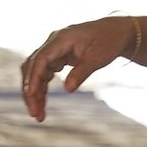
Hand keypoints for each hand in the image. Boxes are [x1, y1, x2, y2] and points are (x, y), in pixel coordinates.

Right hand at [20, 17, 135, 120]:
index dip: (34, 77)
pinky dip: (42, 88)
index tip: (31, 95)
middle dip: (30, 90)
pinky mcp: (57, 57)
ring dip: (35, 92)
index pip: (40, 59)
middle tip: (34, 113)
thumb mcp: (97, 58)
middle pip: (32, 67)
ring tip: (39, 115)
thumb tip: (67, 89)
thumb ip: (81, 73)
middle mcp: (53, 43)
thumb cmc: (108, 41)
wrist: (116, 31)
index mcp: (61, 39)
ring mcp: (54, 50)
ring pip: (36, 72)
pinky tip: (42, 103)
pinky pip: (44, 74)